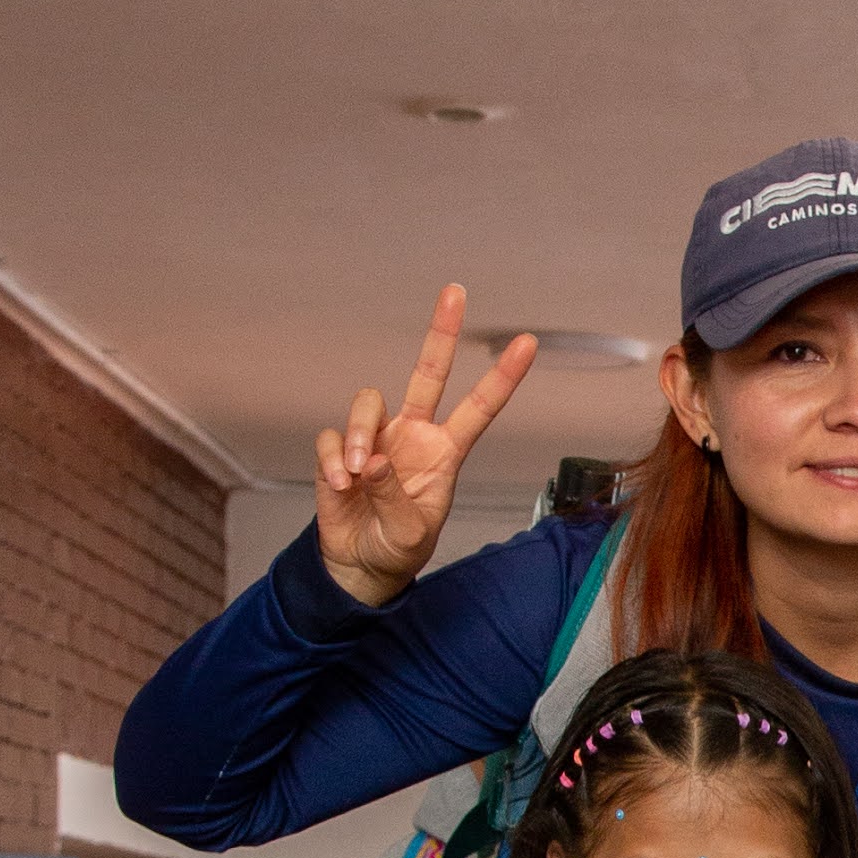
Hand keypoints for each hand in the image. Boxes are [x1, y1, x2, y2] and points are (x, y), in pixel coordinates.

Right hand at [312, 282, 538, 609]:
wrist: (359, 565)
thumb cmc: (397, 548)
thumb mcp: (411, 532)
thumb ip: (397, 495)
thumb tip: (372, 461)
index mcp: (444, 452)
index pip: (479, 407)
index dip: (502, 377)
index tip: (527, 343)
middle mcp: (412, 435)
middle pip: (428, 372)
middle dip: (441, 332)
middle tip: (457, 291)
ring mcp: (375, 438)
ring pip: (368, 403)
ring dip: (357, 435)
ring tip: (355, 476)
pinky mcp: (338, 450)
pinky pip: (330, 437)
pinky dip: (332, 459)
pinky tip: (340, 486)